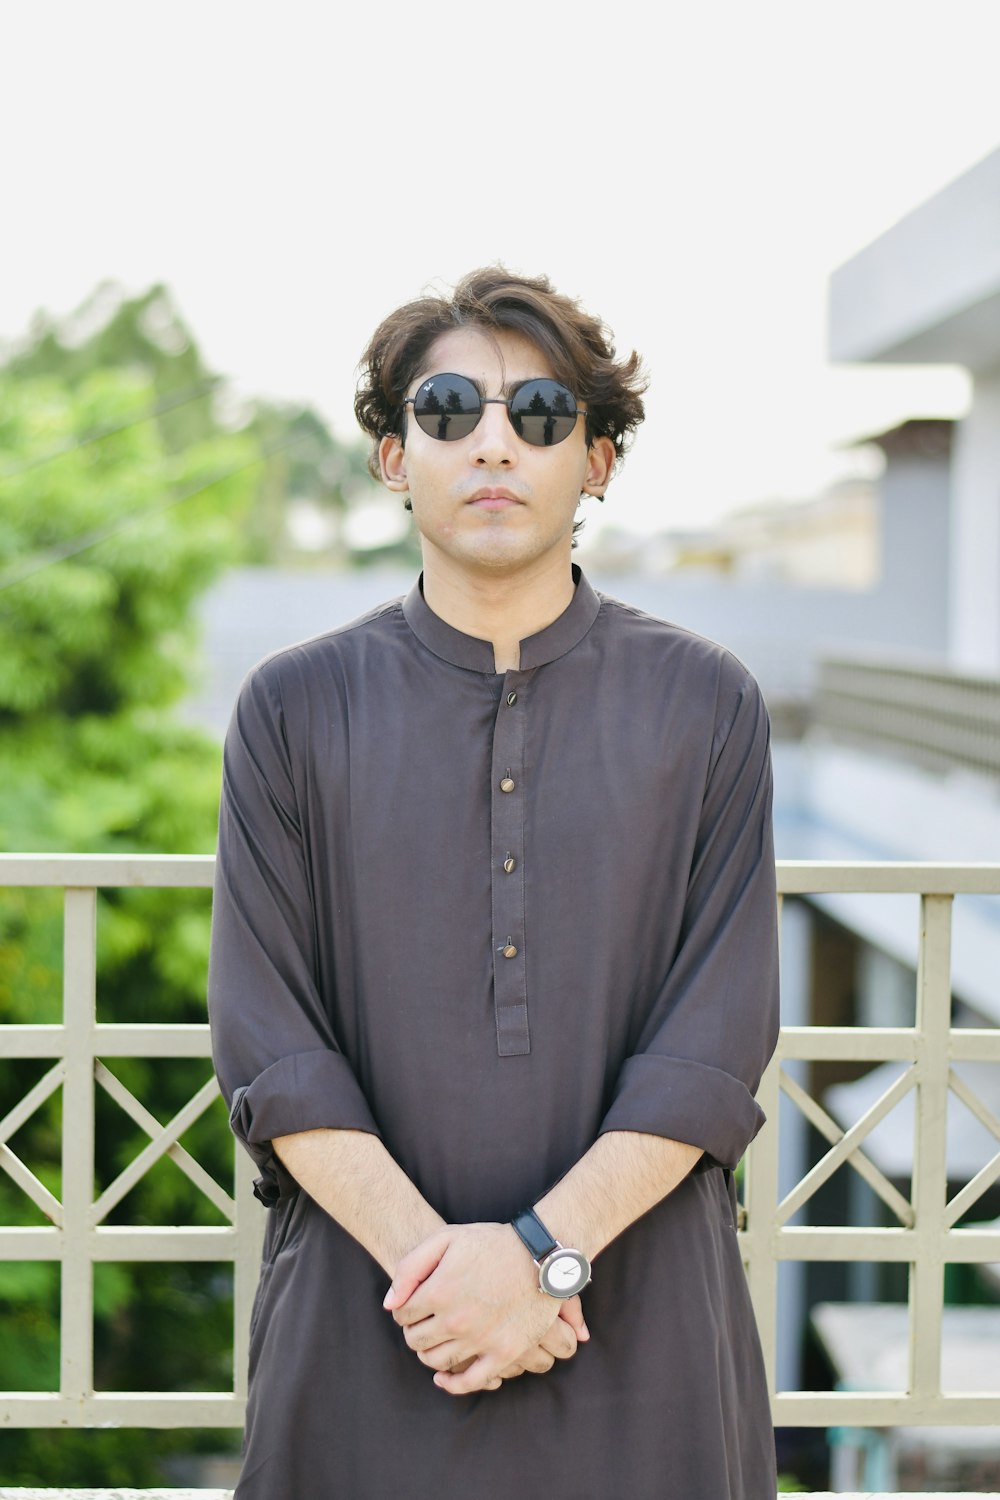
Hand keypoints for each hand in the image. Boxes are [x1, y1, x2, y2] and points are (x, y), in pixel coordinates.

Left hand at [383, 1223, 589, 1394]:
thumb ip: (411, 1268)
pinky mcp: (504, 1354)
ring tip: (436, 1341)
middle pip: (416, 1341)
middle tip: (424, 1323)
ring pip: (437, 1362)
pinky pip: (470, 1382)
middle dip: (414, 1331)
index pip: (402, 1315)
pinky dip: (452, 1384)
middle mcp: (456, 1320)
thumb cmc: (491, 1243)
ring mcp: (480, 1340)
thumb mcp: (446, 1237)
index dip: (404, 1310)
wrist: (541, 1254)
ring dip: (429, 1354)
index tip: (413, 1306)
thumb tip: (390, 1305)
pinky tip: (444, 1377)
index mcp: (439, 1291)